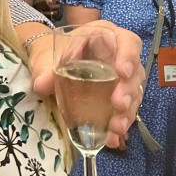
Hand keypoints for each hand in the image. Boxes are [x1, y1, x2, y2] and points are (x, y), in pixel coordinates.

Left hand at [28, 20, 144, 149]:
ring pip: (132, 95)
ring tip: (116, 128)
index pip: (127, 41)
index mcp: (104, 37)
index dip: (129, 56)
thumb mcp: (45, 57)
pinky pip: (124, 110)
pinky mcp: (116, 97)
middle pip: (134, 73)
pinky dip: (119, 124)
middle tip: (118, 105)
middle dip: (127, 91)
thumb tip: (42, 85)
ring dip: (126, 112)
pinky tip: (112, 138)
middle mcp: (118, 57)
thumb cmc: (50, 53)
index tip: (122, 72)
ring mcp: (120, 79)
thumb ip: (44, 69)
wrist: (46, 63)